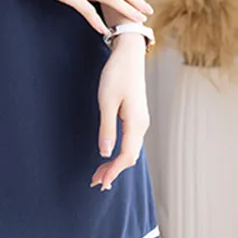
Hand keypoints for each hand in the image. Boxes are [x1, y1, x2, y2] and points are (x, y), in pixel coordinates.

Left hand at [90, 34, 149, 188]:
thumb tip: (105, 153)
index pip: (126, 156)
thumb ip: (107, 129)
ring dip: (116, 163)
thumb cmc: (116, 75)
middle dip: (114, 171)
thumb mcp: (107, 102)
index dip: (113, 171)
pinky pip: (131, 141)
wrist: (129, 55)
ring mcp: (141, 121)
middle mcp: (142, 125)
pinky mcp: (137, 116)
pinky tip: (111, 155)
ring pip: (131, 150)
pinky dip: (120, 152)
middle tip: (96, 182)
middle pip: (130, 156)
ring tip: (100, 173)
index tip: (100, 183)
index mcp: (136, 123)